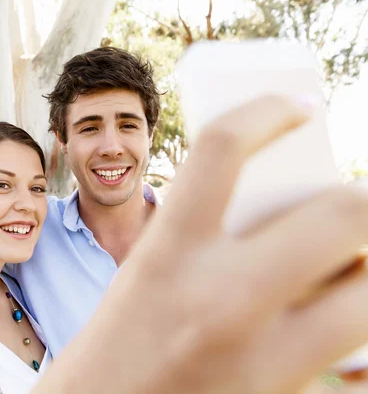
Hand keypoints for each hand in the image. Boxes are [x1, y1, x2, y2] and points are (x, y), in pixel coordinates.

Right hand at [33, 95, 367, 392]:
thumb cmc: (121, 340)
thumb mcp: (149, 272)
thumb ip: (209, 236)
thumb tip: (289, 213)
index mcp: (166, 253)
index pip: (221, 148)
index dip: (267, 109)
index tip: (300, 106)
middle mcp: (219, 297)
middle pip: (341, 212)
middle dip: (356, 201)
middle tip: (343, 208)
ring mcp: (259, 354)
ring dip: (364, 271)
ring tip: (344, 271)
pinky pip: (360, 358)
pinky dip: (362, 342)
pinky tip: (346, 340)